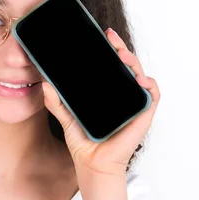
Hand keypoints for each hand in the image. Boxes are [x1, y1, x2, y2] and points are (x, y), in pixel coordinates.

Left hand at [42, 28, 160, 177]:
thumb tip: (45, 83)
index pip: (112, 64)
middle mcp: (123, 93)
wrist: (92, 164)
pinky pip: (153, 95)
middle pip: (126, 65)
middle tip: (111, 38)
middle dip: (121, 48)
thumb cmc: (84, 141)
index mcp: (108, 90)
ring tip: (122, 55)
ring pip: (140, 75)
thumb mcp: (66, 117)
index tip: (103, 35)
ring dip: (134, 62)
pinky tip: (140, 79)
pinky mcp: (143, 114)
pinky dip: (150, 85)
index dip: (110, 48)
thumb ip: (55, 102)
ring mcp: (134, 103)